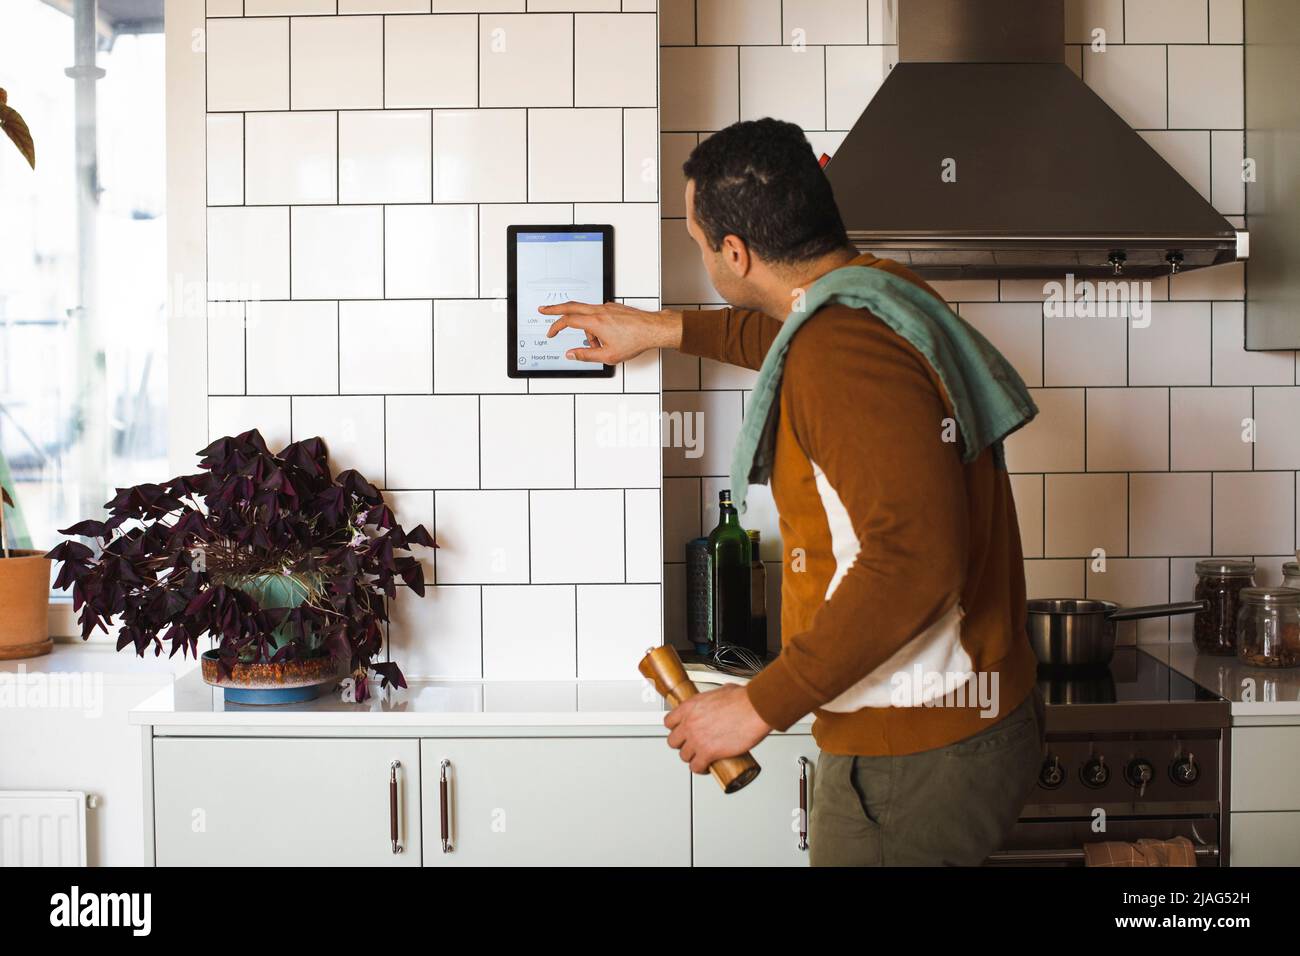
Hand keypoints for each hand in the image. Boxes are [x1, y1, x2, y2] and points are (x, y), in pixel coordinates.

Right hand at [539, 300, 681, 364]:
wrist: (653, 329)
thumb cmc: (635, 340)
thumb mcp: (608, 356)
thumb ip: (586, 355)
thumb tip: (571, 354)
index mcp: (595, 322)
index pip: (568, 321)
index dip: (555, 326)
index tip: (550, 333)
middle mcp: (599, 311)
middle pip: (571, 307)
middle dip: (555, 309)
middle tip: (544, 310)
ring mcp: (607, 307)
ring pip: (588, 315)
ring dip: (587, 331)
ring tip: (599, 346)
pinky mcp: (614, 308)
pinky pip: (599, 315)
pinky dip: (597, 326)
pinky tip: (607, 337)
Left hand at [664, 684, 771, 774]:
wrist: (755, 709)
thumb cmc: (743, 699)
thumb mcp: (721, 691)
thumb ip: (714, 699)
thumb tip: (719, 701)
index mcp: (690, 706)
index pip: (669, 722)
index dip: (676, 729)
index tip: (681, 731)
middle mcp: (690, 723)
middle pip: (673, 741)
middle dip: (682, 744)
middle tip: (691, 745)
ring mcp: (697, 739)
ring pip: (684, 756)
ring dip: (692, 758)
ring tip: (700, 757)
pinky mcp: (708, 752)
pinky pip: (696, 767)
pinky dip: (701, 769)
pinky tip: (707, 767)